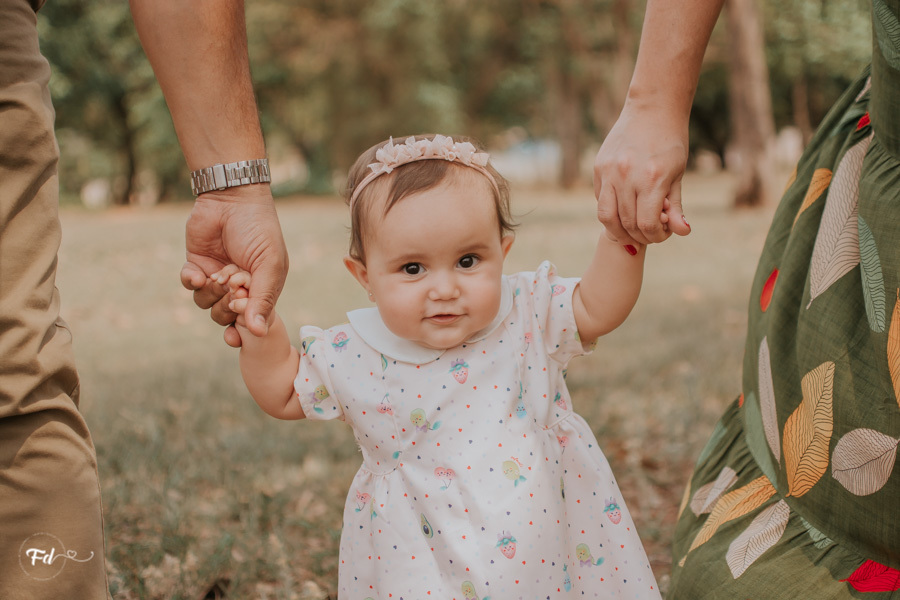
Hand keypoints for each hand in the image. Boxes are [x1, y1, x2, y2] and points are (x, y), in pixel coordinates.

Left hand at [180, 187, 287, 345]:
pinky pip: (189, 285)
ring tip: (219, 276)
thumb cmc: (259, 229)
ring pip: (205, 304)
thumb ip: (263, 299)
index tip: (241, 315)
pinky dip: (192, 282)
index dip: (243, 323)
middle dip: (227, 307)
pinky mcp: (197, 264)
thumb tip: (259, 333)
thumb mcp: (270, 264)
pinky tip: (199, 274)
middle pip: (226, 317)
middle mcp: (238, 287)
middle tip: (232, 289)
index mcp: (261, 289)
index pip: (250, 320)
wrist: (232, 198)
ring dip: (210, 293)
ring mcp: (217, 276)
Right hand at [593, 100, 691, 244]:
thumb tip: (682, 232)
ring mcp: (610, 172)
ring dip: (620, 230)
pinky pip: (601, 199)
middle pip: (627, 224)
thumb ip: (676, 206)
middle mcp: (627, 176)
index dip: (655, 237)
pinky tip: (624, 207)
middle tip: (649, 233)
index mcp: (652, 179)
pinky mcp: (599, 167)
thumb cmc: (670, 141)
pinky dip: (611, 210)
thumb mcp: (678, 174)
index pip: (647, 225)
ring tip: (632, 230)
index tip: (662, 234)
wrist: (652, 109)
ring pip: (607, 217)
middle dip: (640, 236)